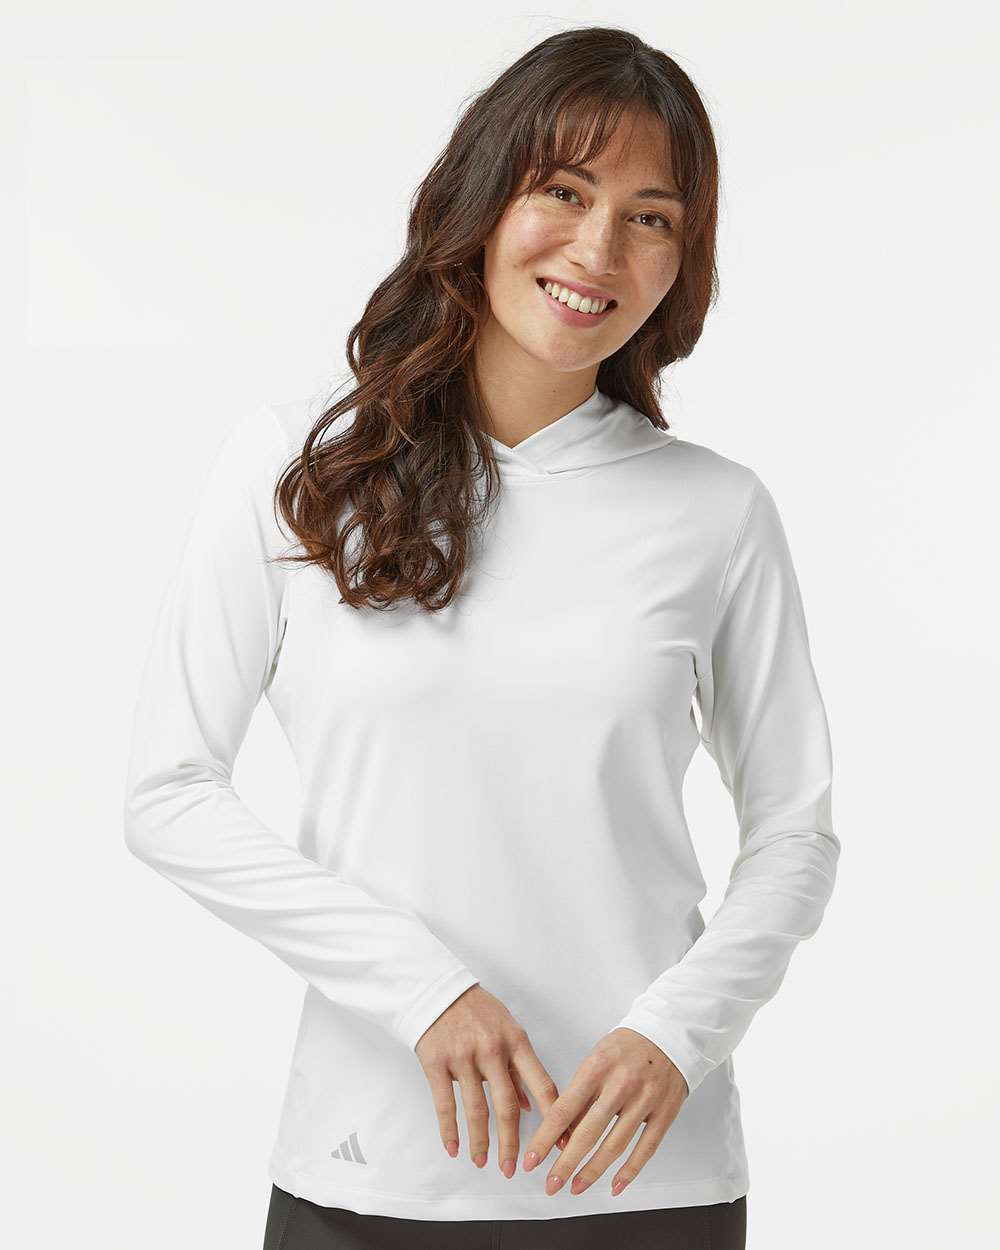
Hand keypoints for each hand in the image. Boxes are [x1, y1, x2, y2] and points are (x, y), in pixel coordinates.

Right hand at [414, 984, 561, 1178]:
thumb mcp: (507, 1029)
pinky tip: (455, 1148)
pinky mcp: (437, 1062)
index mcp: (516, 1042)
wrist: (438, 990)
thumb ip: (518, 1067)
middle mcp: (492, 1050)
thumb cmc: (477, 1010)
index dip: (554, 1117)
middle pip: (507, 1106)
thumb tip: (531, 1104)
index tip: (560, 1144)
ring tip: (482, 1161)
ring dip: (481, 1142)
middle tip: (512, 1168)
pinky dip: (450, 1130)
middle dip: (511, 1143)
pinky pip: (445, 1103)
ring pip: (476, 1109)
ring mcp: (464, 1057)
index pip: (542, 1084)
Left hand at [520, 1027, 687, 1197]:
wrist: (670, 1033)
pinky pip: (645, 1148)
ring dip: (593, 1171)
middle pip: (588, 1132)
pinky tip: (615, 1185)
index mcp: (597, 1067)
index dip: (546, 1138)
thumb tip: (563, 1131)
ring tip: (576, 1187)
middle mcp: (620, 1084)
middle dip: (566, 1163)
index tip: (533, 1159)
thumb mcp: (597, 1058)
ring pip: (615, 1145)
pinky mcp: (664, 1112)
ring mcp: (644, 1100)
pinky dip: (630, 1171)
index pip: (564, 1109)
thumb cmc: (628, 1046)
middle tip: (551, 1184)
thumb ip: (582, 1093)